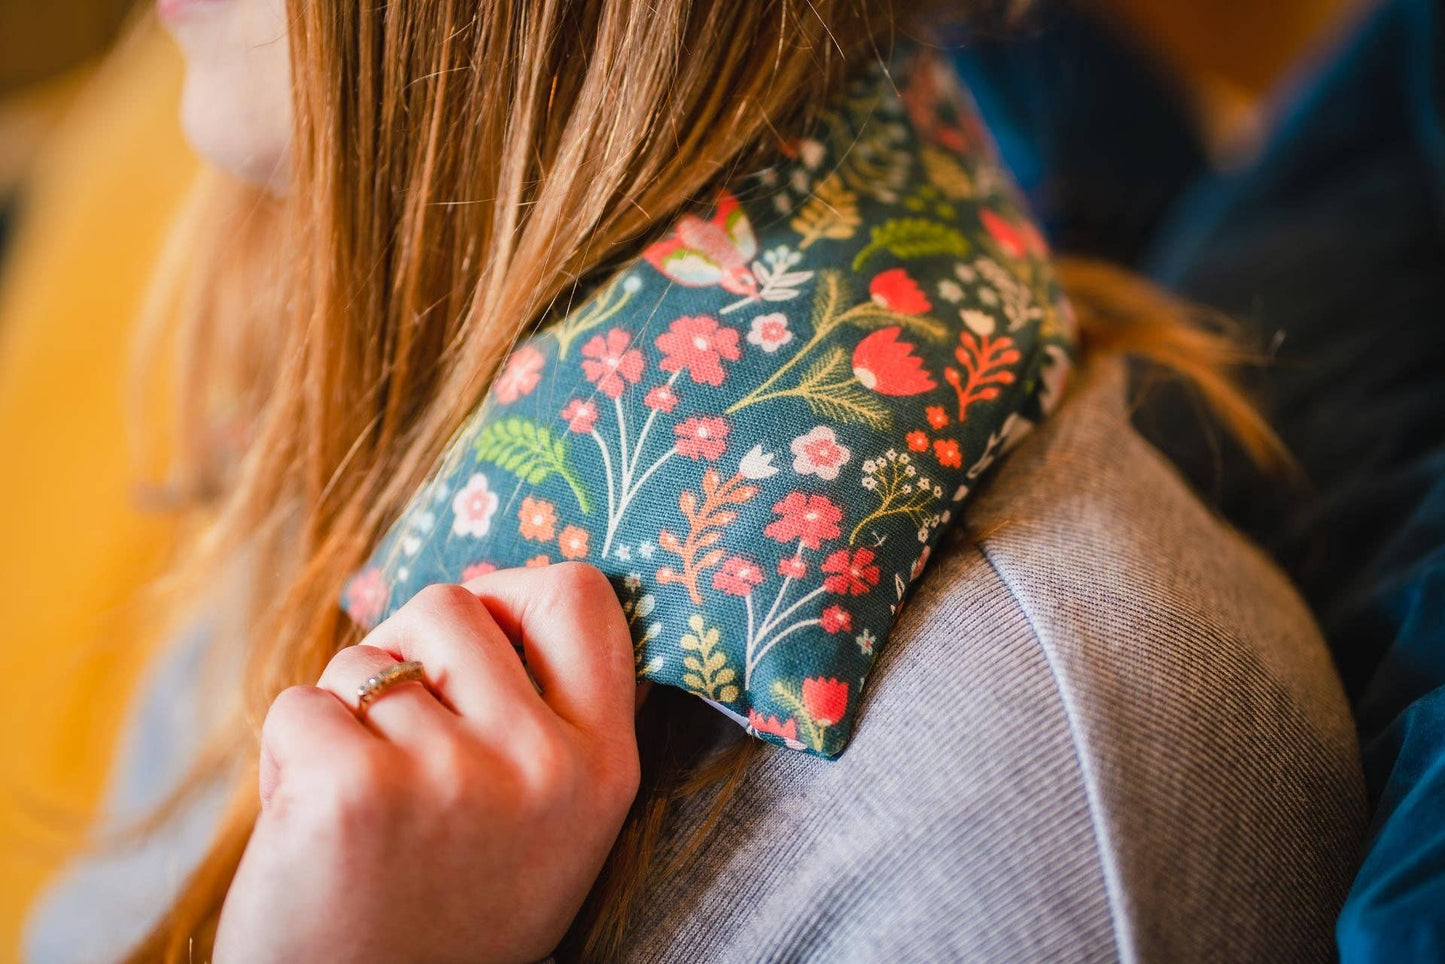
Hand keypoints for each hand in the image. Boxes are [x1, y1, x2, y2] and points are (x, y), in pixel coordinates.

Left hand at [213, 563, 640, 962]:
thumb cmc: (448, 911)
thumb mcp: (546, 822)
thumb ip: (540, 716)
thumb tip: (484, 596)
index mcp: (604, 767)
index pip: (581, 596)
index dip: (512, 591)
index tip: (476, 632)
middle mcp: (544, 764)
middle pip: (451, 605)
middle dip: (404, 652)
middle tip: (395, 736)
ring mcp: (452, 775)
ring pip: (365, 656)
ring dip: (343, 713)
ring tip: (359, 803)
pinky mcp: (355, 791)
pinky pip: (299, 704)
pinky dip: (288, 754)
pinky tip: (310, 827)